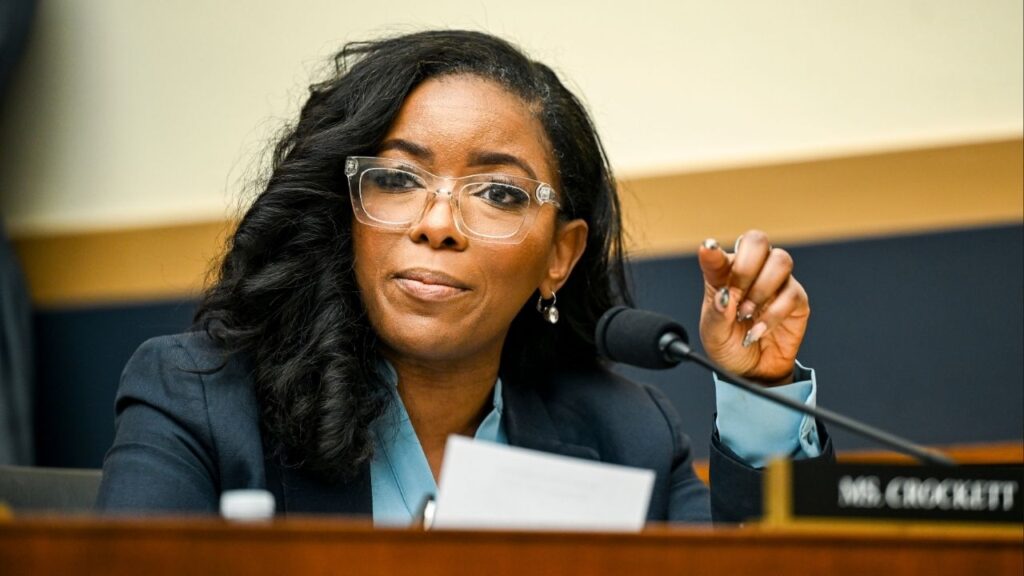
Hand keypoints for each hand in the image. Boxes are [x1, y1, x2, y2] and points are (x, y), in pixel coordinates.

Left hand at [697, 230, 809, 384]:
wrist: (753, 371)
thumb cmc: (730, 345)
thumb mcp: (713, 334)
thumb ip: (716, 314)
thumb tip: (723, 296)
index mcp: (724, 274)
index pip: (719, 255)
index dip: (713, 251)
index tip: (707, 249)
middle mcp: (752, 272)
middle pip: (758, 241)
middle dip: (746, 266)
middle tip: (735, 293)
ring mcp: (776, 283)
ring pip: (780, 260)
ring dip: (761, 288)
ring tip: (747, 314)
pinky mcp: (796, 300)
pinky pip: (791, 294)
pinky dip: (772, 315)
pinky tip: (758, 331)